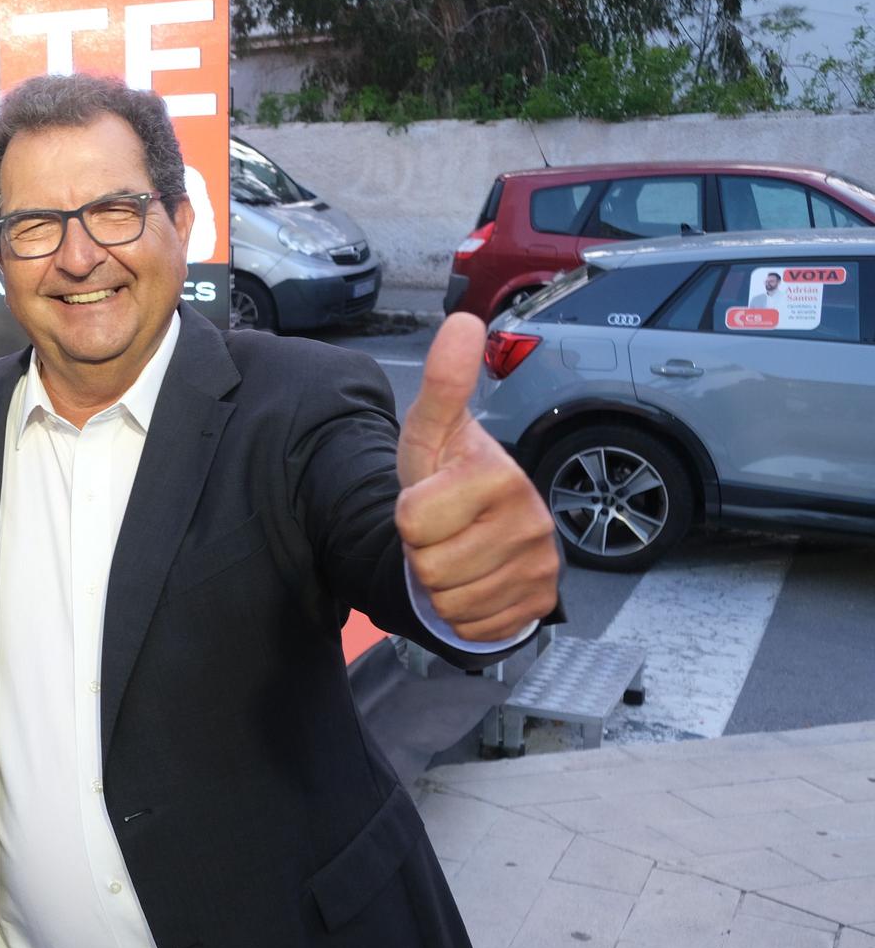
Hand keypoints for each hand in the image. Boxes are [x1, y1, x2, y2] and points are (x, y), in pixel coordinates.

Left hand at [395, 314, 558, 641]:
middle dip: (422, 552)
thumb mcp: (432, 433)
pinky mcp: (539, 606)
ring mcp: (540, 569)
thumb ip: (442, 384)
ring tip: (455, 553)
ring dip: (439, 584)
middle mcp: (532, 523)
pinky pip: (472, 628)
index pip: (413, 520)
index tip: (427, 500)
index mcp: (501, 477)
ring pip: (449, 602)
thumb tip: (463, 319)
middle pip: (429, 566)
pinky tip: (473, 583)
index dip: (406, 515)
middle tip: (441, 532)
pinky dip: (462, 613)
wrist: (480, 528)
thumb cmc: (447, 478)